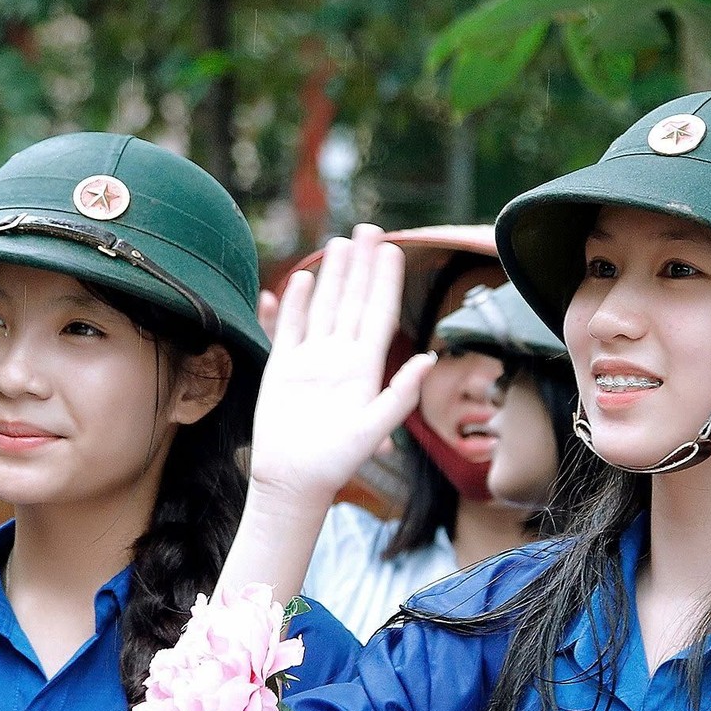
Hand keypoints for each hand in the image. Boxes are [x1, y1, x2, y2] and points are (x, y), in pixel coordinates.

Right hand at [248, 225, 434, 506]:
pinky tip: (299, 279)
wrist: (294, 482)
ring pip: (324, 307)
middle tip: (367, 228)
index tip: (392, 248)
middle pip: (352, 301)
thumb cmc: (336, 463)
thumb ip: (400, 394)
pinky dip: (293, 304)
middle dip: (361, 266)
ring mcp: (311, 360)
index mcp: (366, 369)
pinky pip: (289, 328)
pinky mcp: (283, 368)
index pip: (378, 314)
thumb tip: (428, 357)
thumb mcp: (374, 430)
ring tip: (338, 242)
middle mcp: (340, 358)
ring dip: (331, 276)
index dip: (385, 281)